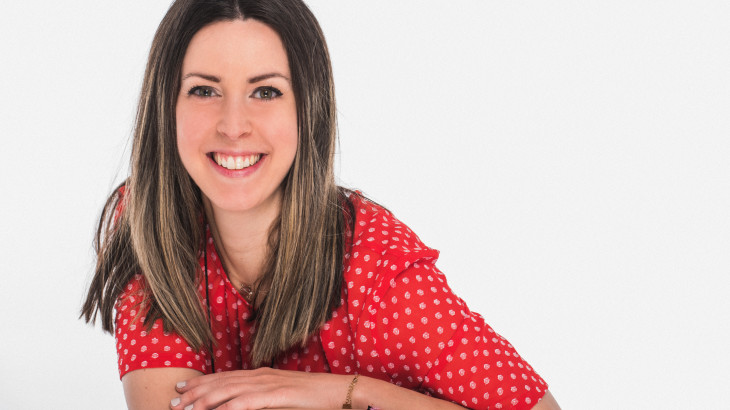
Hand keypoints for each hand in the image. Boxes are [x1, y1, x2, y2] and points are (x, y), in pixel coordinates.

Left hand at [169, 367, 352, 408]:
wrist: (339, 391)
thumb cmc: (314, 397)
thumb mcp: (284, 396)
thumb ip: (265, 398)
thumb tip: (246, 404)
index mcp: (262, 375)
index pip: (225, 377)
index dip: (202, 383)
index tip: (182, 389)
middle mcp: (261, 376)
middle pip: (221, 383)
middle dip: (195, 393)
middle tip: (174, 401)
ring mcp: (268, 384)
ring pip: (228, 392)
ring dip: (204, 401)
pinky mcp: (277, 395)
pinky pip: (247, 403)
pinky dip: (229, 408)